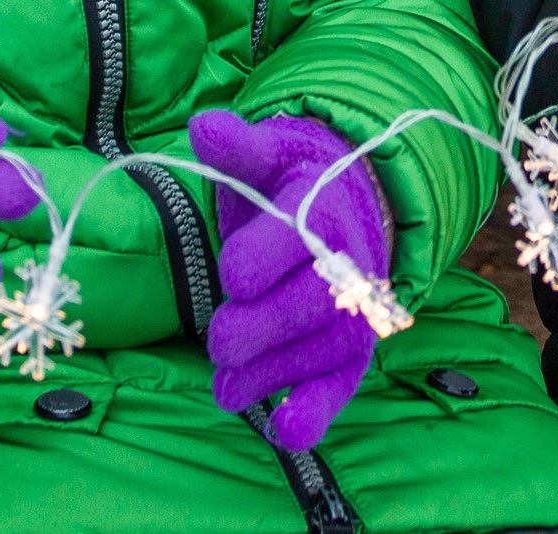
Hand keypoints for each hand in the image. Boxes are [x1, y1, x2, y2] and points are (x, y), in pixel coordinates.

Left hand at [189, 110, 389, 450]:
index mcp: (321, 210)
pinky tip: (284, 431)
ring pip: (313, 352)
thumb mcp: (265, 157)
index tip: (231, 271)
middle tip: (217, 338)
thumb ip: (235, 147)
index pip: (292, 239)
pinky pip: (341, 386)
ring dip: (265, 376)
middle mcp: (347, 263)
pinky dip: (316, 412)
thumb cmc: (291, 183)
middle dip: (251, 329)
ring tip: (225, 385)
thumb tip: (204, 125)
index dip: (251, 262)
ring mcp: (354, 312)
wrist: (350, 206)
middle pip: (302, 306)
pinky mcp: (354, 352)